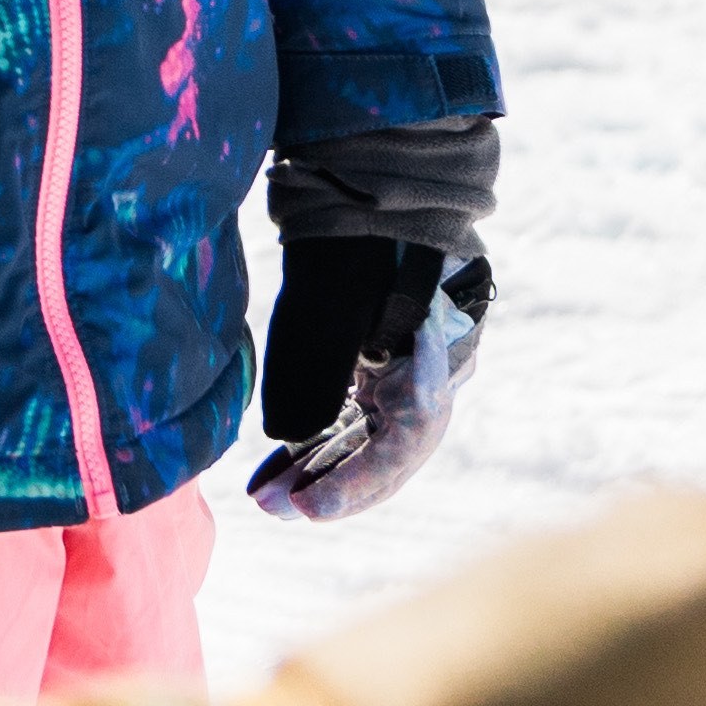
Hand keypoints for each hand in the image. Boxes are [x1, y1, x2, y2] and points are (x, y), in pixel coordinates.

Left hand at [251, 235, 486, 520]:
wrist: (374, 194)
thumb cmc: (360, 241)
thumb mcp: (337, 300)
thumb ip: (324, 368)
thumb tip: (295, 433)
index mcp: (439, 354)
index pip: (408, 438)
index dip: (360, 479)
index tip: (314, 503)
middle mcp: (433, 374)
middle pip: (389, 452)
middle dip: (334, 487)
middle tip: (280, 511)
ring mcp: (407, 374)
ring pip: (369, 443)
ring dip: (319, 474)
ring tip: (267, 502)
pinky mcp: (379, 374)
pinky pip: (353, 424)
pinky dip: (316, 450)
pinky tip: (273, 477)